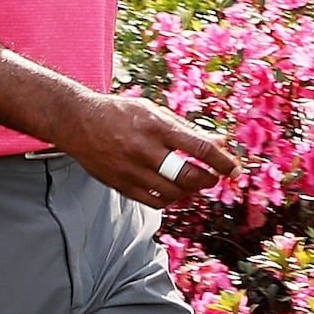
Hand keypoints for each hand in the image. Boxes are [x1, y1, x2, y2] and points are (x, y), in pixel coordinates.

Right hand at [61, 91, 239, 209]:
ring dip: (190, 191)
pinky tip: (173, 190)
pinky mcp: (121, 185)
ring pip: (173, 193)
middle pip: (188, 176)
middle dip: (209, 179)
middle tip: (215, 177)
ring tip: (193, 181)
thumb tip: (219, 142)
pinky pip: (154, 201)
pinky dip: (170, 199)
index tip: (235, 169)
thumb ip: (186, 129)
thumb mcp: (155, 112)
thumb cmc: (120, 113)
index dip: (222, 162)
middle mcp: (145, 150)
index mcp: (157, 126)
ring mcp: (131, 170)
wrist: (78, 121)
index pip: (200, 149)